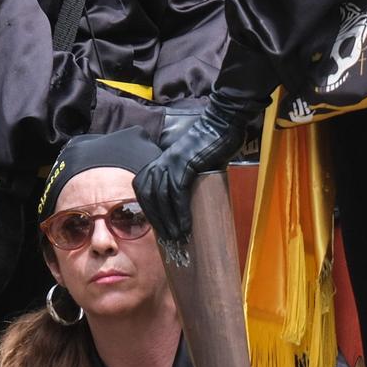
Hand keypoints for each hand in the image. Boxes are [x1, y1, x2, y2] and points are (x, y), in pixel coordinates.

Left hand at [133, 86, 264, 249]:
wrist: (221, 126)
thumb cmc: (209, 148)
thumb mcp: (188, 164)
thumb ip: (182, 180)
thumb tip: (186, 206)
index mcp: (156, 164)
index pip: (144, 193)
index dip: (151, 214)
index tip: (161, 231)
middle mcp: (158, 163)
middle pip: (149, 198)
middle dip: (158, 222)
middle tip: (169, 239)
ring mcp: (169, 163)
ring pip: (161, 198)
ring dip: (169, 221)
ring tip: (178, 237)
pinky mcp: (183, 165)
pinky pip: (177, 193)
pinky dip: (180, 212)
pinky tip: (185, 225)